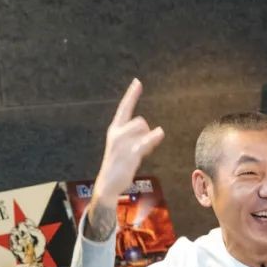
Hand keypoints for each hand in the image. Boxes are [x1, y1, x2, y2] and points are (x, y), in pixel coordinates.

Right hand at [91, 79, 164, 209]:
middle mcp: (117, 133)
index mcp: (114, 130)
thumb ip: (137, 137)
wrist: (107, 184)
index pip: (124, 108)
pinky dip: (153, 138)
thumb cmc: (118, 165)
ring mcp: (122, 143)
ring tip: (142, 152)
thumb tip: (156, 132)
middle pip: (140, 121)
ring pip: (142, 128)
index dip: (131, 95)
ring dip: (148, 139)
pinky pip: (144, 142)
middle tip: (142, 147)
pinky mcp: (129, 154)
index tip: (138, 82)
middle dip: (145, 132)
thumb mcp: (124, 147)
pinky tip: (159, 134)